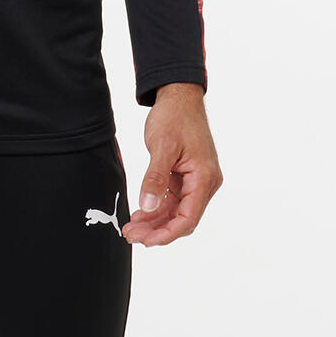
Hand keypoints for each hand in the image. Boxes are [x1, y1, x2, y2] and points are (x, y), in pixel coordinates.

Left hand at [123, 83, 220, 246]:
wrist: (179, 96)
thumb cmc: (175, 116)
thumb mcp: (162, 147)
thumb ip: (154, 178)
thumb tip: (147, 206)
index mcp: (204, 177)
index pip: (188, 217)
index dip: (167, 233)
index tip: (147, 240)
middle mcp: (204, 182)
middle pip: (182, 218)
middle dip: (157, 230)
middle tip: (131, 235)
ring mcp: (195, 180)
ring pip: (176, 211)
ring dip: (155, 221)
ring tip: (131, 228)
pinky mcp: (185, 177)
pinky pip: (172, 200)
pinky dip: (156, 208)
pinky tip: (140, 214)